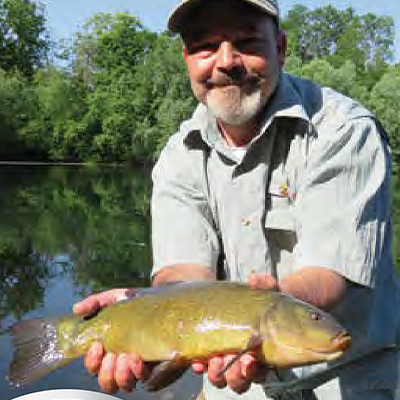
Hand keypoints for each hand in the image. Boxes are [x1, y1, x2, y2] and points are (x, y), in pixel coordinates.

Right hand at [73, 288, 149, 392]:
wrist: (158, 298)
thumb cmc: (132, 301)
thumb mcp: (113, 298)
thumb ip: (94, 303)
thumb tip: (76, 309)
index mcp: (108, 349)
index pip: (94, 367)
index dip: (92, 362)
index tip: (96, 346)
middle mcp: (121, 362)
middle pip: (108, 383)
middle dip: (106, 373)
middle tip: (111, 355)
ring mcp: (138, 365)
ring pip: (126, 385)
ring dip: (122, 376)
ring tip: (125, 357)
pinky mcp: (155, 363)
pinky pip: (145, 377)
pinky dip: (138, 370)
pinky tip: (137, 357)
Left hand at [190, 273, 276, 393]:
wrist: (244, 302)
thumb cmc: (260, 299)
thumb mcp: (265, 290)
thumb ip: (265, 285)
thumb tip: (256, 277)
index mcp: (261, 352)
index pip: (258, 371)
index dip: (253, 370)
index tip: (249, 360)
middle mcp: (245, 362)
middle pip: (240, 381)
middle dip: (234, 375)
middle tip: (227, 360)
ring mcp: (227, 360)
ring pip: (223, 379)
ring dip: (216, 373)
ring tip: (212, 360)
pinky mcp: (211, 353)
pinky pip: (205, 367)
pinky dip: (200, 366)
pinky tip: (196, 361)